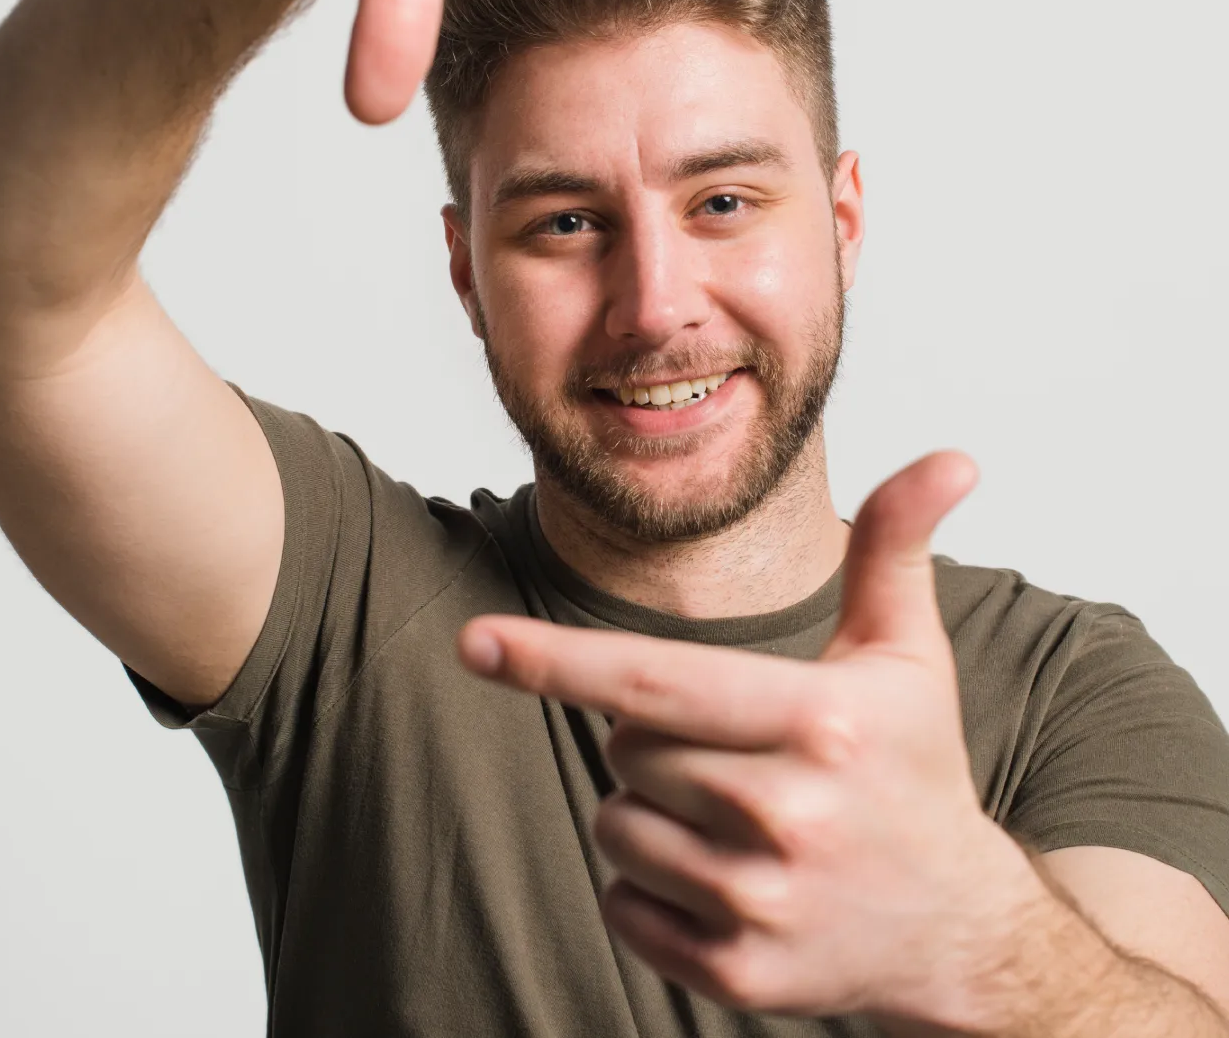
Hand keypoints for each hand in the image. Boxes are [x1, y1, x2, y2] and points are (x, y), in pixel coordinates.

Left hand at [457, 453, 1042, 1021]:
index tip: (474, 643)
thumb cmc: (914, 769)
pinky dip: (649, 885)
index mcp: (820, 721)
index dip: (557, 659)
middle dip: (653, 735)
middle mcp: (791, 814)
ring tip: (738, 814)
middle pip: (624, 748)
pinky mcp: (743, 974)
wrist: (959, 927)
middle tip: (734, 748)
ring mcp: (765, 904)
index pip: (657, 680)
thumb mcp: (908, 651)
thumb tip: (949, 457)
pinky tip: (726, 875)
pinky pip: (622, 906)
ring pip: (616, 826)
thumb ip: (896, 543)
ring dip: (650, 809)